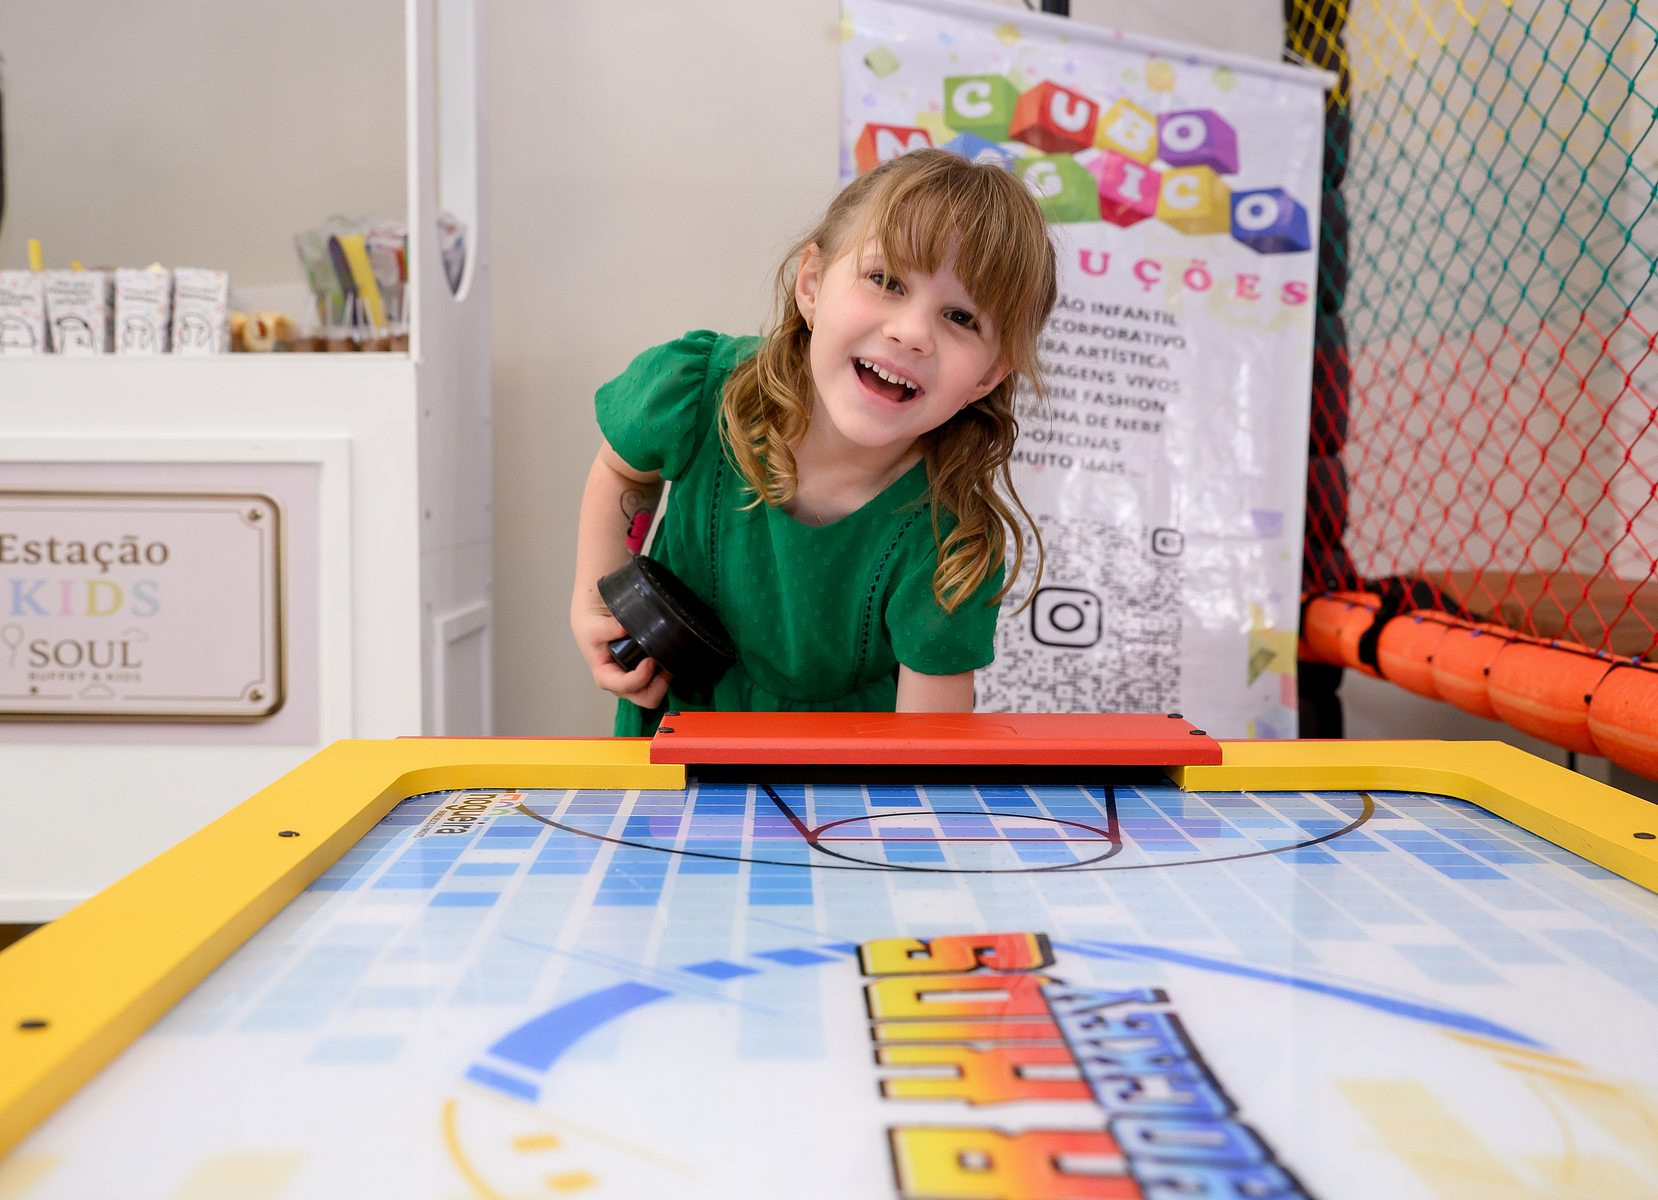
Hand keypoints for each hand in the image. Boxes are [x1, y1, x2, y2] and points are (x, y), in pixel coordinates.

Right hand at [572, 592, 671, 709]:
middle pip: (646, 698)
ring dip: (664, 678)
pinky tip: (665, 656)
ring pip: (655, 693)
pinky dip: (665, 673)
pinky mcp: (643, 675)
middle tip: (665, 662)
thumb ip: (608, 628)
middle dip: (660, 684)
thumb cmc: (591, 628)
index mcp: (605, 677)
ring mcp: (633, 681)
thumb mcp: (594, 627)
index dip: (641, 677)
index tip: (650, 660)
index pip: (627, 687)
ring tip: (666, 656)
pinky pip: (659, 682)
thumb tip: (625, 628)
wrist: (593, 621)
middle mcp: (620, 684)